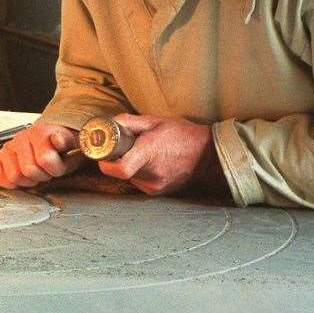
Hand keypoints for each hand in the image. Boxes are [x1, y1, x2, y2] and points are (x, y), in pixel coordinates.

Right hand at [0, 122, 84, 187]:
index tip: (61, 165)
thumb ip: (69, 143)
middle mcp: (23, 137)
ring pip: (14, 175)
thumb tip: (58, 141)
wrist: (52, 137)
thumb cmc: (64, 147)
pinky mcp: (0, 157)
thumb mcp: (75, 144)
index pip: (45, 159)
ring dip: (28, 180)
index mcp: (42, 132)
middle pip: (29, 170)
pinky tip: (20, 178)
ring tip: (36, 174)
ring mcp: (10, 147)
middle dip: (43, 175)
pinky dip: (7, 181)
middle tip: (48, 172)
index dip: (56, 168)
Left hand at [97, 114, 219, 195]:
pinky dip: (140, 172)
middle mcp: (151, 174)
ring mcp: (155, 186)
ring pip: (129, 177)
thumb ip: (129, 122)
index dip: (105, 163)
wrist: (207, 154)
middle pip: (120, 171)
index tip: (106, 153)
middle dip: (118, 159)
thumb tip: (108, 123)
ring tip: (146, 153)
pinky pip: (139, 181)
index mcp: (149, 153)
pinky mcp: (157, 191)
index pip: (118, 169)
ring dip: (130, 165)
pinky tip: (153, 162)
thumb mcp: (155, 120)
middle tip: (127, 147)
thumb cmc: (182, 134)